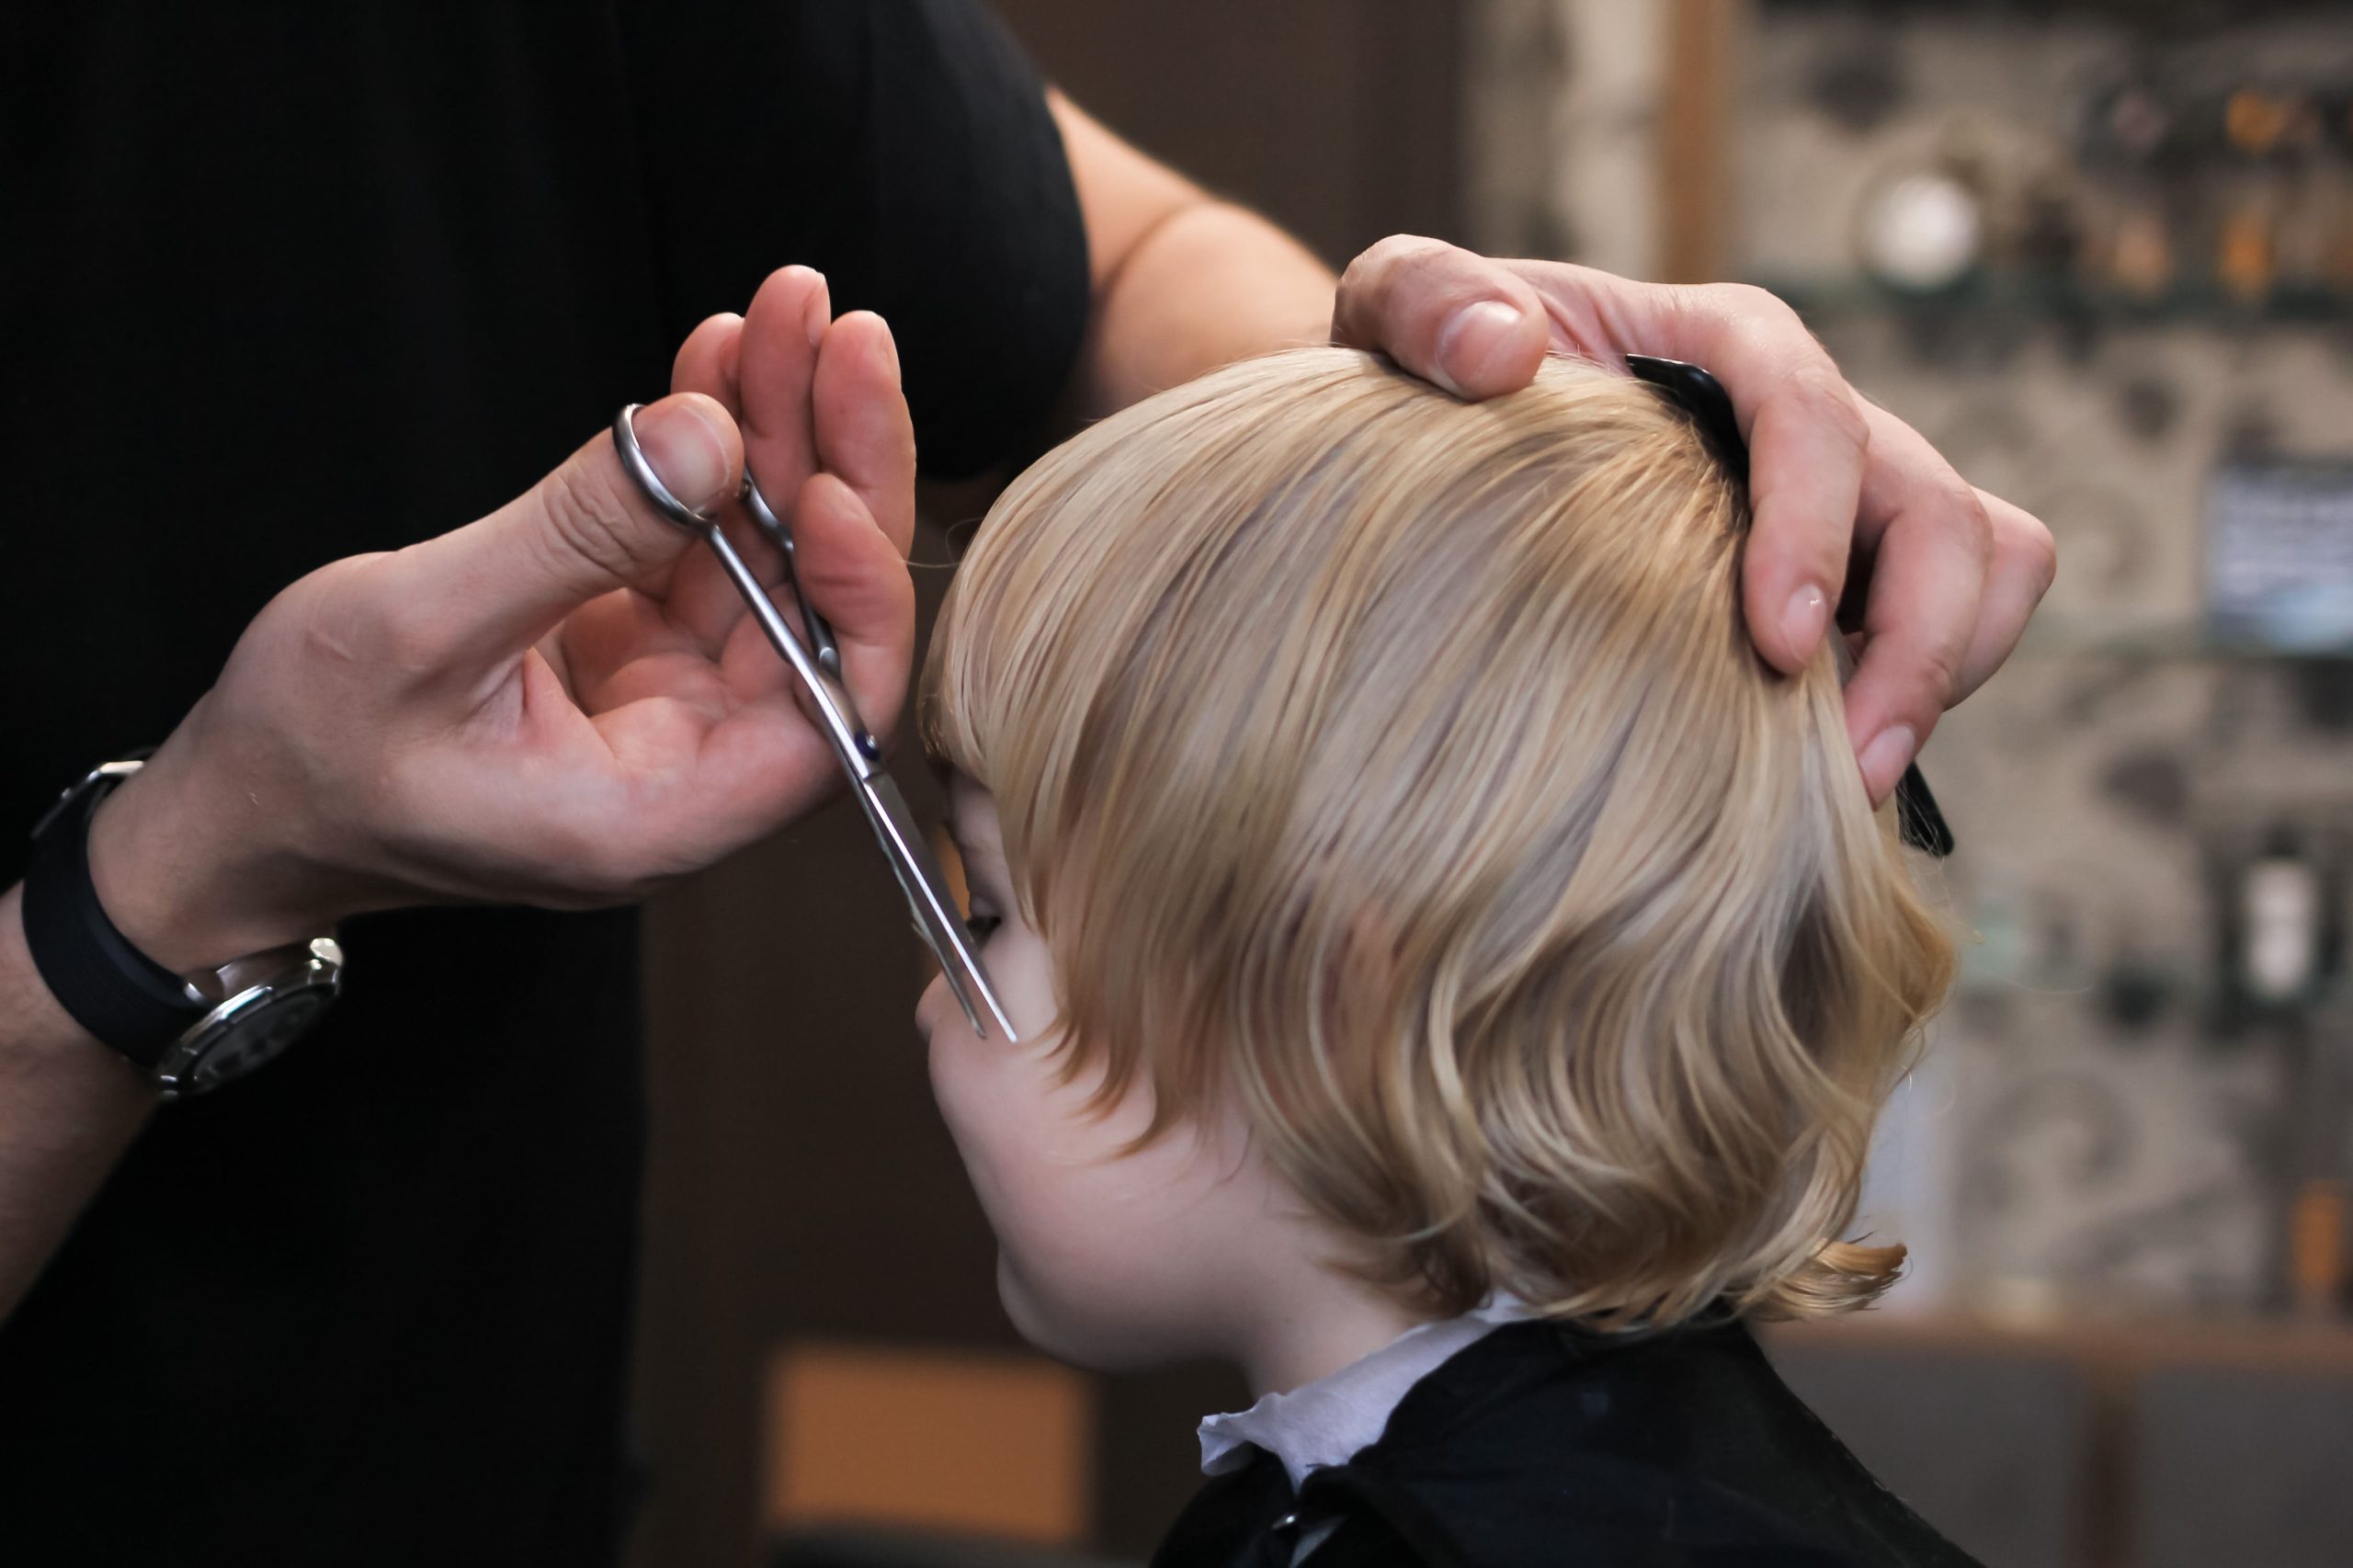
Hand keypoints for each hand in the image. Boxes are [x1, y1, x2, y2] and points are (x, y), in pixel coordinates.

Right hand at [89, 274, 916, 971]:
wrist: (243, 799)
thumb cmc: (309, 754)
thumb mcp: (422, 629)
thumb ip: (576, 535)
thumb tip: (709, 436)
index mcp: (659, 811)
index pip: (833, 718)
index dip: (857, 597)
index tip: (830, 484)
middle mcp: (687, 761)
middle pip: (820, 612)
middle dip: (834, 464)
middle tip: (835, 333)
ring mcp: (667, 698)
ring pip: (768, 558)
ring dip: (779, 431)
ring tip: (781, 311)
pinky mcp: (632, 644)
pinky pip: (701, 540)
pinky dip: (710, 449)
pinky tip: (718, 360)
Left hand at [1331, 236, 2057, 804]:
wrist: (1448, 438)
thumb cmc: (1433, 374)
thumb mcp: (1395, 313)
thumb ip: (1422, 299)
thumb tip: (1506, 352)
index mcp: (1727, 346)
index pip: (1814, 416)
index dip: (1817, 527)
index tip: (1779, 643)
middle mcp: (1813, 422)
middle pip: (1944, 512)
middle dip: (1922, 639)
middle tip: (1848, 767)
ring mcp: (1848, 506)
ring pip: (1987, 567)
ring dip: (1946, 675)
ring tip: (1856, 791)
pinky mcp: (1853, 583)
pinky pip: (1952, 628)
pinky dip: (1924, 696)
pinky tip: (1824, 783)